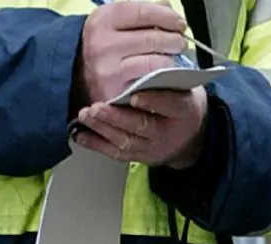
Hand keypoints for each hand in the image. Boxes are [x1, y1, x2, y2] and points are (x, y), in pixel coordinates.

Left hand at [75, 86, 208, 168]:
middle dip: (117, 117)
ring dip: (103, 128)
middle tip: (98, 107)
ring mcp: (152, 149)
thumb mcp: (186, 89)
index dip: (153, 101)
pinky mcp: (138, 157)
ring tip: (86, 115)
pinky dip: (96, 144)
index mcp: (185, 112)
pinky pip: (115, 153)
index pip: (171, 105)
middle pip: (142, 126)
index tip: (135, 96)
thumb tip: (144, 58)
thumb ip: (168, 79)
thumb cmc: (182, 105)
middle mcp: (168, 134)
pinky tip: (81, 135)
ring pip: (126, 141)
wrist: (190, 139)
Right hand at [77, 1, 186, 102]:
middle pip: (153, 38)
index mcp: (103, 20)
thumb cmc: (109, 44)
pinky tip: (166, 73)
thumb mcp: (117, 21)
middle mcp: (102, 44)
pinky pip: (151, 83)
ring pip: (156, 62)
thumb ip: (143, 12)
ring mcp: (109, 70)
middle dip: (175, 40)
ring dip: (172, 59)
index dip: (168, 17)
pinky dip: (164, 77)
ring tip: (173, 57)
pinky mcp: (117, 92)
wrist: (81, 75)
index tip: (180, 23)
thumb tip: (169, 10)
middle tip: (180, 43)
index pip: (144, 12)